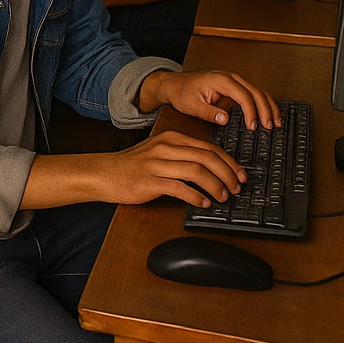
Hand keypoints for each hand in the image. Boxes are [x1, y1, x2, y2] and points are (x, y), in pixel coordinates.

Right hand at [101, 131, 246, 207]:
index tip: (240, 175)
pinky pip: (179, 188)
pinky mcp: (149, 181)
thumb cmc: (133, 165)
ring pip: (196, 172)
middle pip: (206, 158)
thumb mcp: (159, 151)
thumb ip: (183, 154)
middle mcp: (164, 148)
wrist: (104, 173)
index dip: (229, 162)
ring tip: (223, 197)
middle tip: (236, 188)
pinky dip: (196, 197)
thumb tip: (214, 167)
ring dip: (215, 186)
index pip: (208, 147)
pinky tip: (203, 203)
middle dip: (227, 174)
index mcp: (170, 139)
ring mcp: (156, 164)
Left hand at [139, 69, 280, 130]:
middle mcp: (230, 77)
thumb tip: (225, 119)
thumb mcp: (192, 105)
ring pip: (258, 91)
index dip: (251, 111)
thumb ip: (209, 113)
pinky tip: (269, 115)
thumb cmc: (181, 92)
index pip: (243, 95)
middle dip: (266, 110)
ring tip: (275, 123)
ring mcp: (234, 80)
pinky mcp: (235, 86)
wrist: (174, 84)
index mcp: (220, 80)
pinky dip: (264, 104)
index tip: (253, 126)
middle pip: (256, 92)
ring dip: (269, 107)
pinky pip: (254, 93)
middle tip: (269, 127)